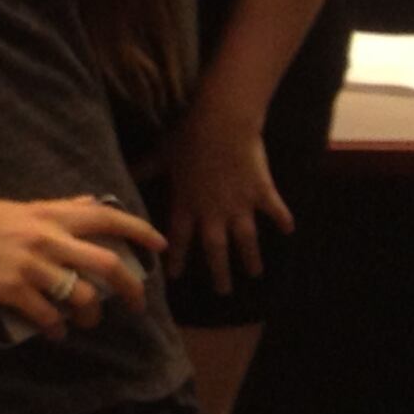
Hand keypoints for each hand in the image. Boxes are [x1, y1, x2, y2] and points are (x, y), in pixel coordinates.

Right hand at [0, 192, 161, 336]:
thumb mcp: (16, 209)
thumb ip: (55, 210)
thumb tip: (91, 204)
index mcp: (46, 214)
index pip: (104, 217)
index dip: (138, 231)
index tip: (158, 248)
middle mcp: (44, 236)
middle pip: (106, 263)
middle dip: (131, 288)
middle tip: (136, 304)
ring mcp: (29, 263)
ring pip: (82, 295)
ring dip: (91, 316)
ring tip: (85, 323)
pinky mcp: (10, 288)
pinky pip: (49, 316)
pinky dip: (57, 329)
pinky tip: (53, 333)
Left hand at [163, 101, 291, 294]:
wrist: (221, 122)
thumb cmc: (187, 136)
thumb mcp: (162, 154)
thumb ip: (146, 168)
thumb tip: (124, 172)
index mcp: (187, 203)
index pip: (180, 238)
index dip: (177, 258)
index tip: (175, 278)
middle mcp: (213, 211)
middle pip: (215, 249)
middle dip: (219, 272)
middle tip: (223, 292)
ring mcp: (240, 204)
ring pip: (246, 239)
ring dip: (250, 257)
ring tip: (254, 273)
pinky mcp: (262, 191)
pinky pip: (274, 210)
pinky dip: (283, 220)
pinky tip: (289, 231)